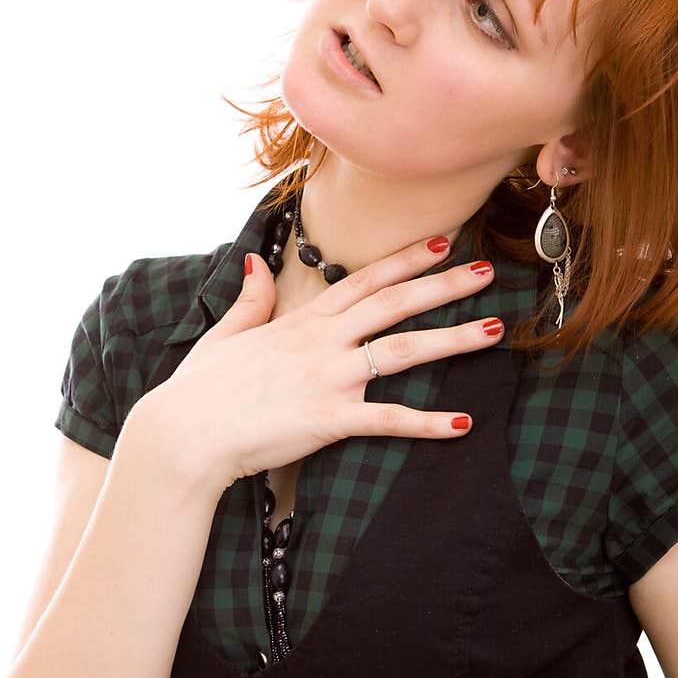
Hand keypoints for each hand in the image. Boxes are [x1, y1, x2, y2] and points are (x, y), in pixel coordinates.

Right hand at [146, 234, 502, 494]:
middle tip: (488, 270)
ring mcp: (329, 379)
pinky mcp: (329, 419)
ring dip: (453, 339)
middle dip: (445, 285)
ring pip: (404, 352)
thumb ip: (251, 298)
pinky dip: (429, 424)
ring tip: (494, 331)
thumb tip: (256, 261)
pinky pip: (389, 420)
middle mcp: (323, 343)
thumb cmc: (200, 389)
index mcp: (302, 322)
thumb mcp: (225, 333)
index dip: (405, 260)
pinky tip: (464, 423)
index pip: (364, 281)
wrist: (183, 434)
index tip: (441, 242)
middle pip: (395, 305)